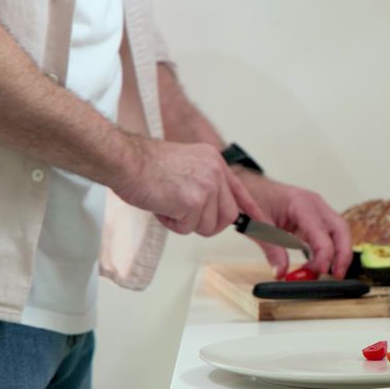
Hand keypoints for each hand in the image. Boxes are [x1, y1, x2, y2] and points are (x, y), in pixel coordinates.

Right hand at [112, 137, 268, 235]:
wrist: (125, 160)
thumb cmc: (145, 166)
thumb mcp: (185, 167)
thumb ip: (203, 184)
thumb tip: (212, 210)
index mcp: (214, 162)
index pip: (241, 192)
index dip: (252, 213)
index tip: (264, 226)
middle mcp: (216, 172)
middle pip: (227, 217)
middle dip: (206, 223)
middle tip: (183, 213)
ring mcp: (207, 186)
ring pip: (208, 226)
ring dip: (186, 223)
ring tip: (167, 204)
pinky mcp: (194, 201)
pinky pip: (189, 228)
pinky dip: (172, 224)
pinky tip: (161, 206)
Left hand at [234, 169, 351, 277]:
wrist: (253, 187)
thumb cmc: (255, 198)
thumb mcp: (258, 225)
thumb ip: (272, 249)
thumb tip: (281, 272)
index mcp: (301, 203)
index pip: (321, 231)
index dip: (325, 253)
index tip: (320, 271)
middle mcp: (315, 205)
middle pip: (341, 230)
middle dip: (343, 254)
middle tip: (337, 275)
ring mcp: (318, 211)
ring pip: (339, 233)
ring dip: (337, 254)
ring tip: (324, 274)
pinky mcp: (315, 219)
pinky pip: (329, 236)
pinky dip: (328, 251)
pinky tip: (318, 265)